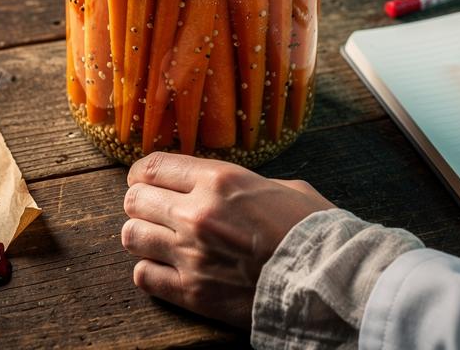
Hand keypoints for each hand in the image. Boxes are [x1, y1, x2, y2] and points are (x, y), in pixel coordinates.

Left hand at [122, 151, 335, 327]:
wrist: (327, 281)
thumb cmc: (313, 231)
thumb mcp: (283, 187)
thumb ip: (245, 185)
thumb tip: (230, 189)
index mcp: (219, 180)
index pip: (153, 167)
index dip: (143, 173)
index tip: (145, 180)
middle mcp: (196, 213)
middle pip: (134, 200)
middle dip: (141, 203)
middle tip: (153, 210)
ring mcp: (190, 254)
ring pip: (132, 236)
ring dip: (142, 235)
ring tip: (157, 239)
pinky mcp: (192, 292)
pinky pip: (143, 276)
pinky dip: (150, 271)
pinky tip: (165, 268)